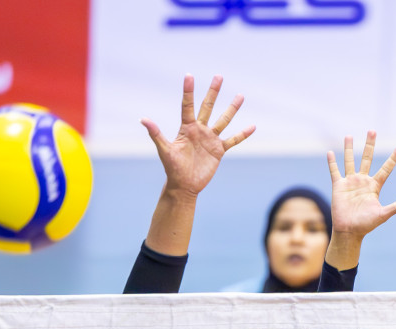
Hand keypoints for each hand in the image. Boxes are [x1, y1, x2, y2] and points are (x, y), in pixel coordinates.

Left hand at [141, 75, 253, 197]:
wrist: (184, 185)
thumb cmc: (172, 168)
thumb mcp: (164, 150)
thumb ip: (156, 134)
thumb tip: (143, 119)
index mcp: (186, 128)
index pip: (188, 105)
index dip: (188, 91)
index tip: (189, 75)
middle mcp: (199, 130)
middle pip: (208, 107)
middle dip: (213, 92)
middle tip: (219, 76)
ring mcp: (210, 139)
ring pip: (223, 120)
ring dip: (232, 108)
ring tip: (241, 95)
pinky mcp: (219, 150)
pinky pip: (233, 140)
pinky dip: (242, 134)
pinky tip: (252, 126)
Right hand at [326, 132, 395, 238]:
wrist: (349, 231)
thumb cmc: (366, 225)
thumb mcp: (383, 215)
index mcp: (374, 186)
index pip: (385, 169)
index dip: (392, 159)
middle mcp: (363, 181)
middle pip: (367, 158)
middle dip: (370, 145)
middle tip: (372, 131)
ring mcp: (350, 182)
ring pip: (350, 161)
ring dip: (349, 148)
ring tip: (349, 135)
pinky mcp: (338, 186)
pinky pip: (334, 172)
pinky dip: (332, 162)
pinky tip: (330, 152)